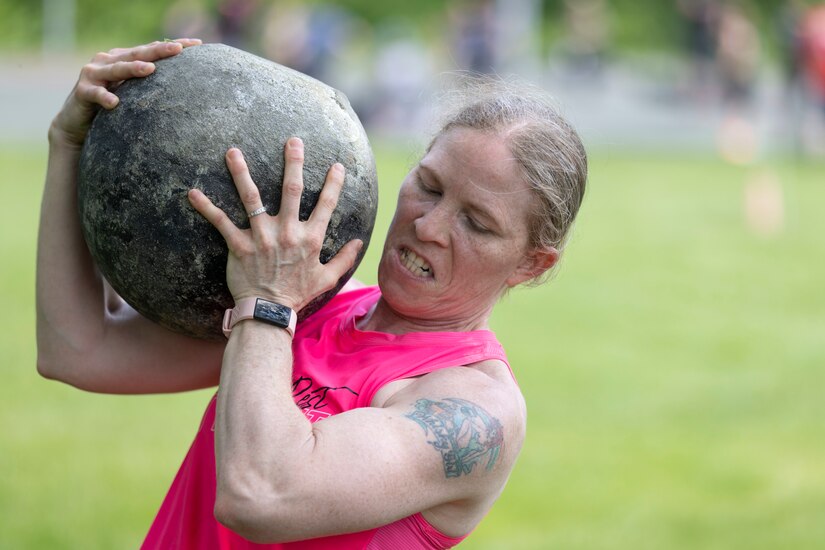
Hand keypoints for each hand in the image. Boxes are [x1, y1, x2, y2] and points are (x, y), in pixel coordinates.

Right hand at [49, 38, 201, 148]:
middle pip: (137, 54)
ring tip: (150, 69)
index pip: (151, 50)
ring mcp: (94, 74)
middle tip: (177, 48)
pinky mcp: (82, 91)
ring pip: (116, 69)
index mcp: (124, 59)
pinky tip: (114, 103)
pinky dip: (104, 97)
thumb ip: (150, 86)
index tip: (197, 44)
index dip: (172, 46)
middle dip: (158, 50)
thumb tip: (185, 87)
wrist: (77, 122)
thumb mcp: (133, 93)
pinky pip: (95, 94)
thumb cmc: (111, 106)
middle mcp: (109, 61)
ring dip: (133, 68)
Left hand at [188, 138, 362, 310]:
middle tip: (293, 140)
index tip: (336, 166)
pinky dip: (206, 207)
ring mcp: (262, 237)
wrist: (269, 312)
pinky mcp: (239, 246)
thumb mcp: (327, 279)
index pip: (325, 205)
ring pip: (251, 198)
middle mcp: (287, 232)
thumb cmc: (298, 295)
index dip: (333, 184)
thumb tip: (358, 241)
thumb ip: (344, 259)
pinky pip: (221, 222)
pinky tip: (193, 192)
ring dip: (241, 173)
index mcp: (310, 239)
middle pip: (291, 190)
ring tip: (233, 152)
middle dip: (293, 163)